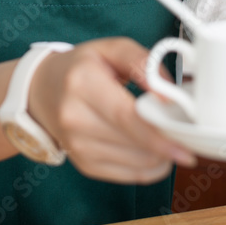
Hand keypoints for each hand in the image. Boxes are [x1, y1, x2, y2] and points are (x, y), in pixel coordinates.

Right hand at [28, 38, 196, 183]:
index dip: (158, 134)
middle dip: (167, 144)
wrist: (41, 90)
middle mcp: (75, 117)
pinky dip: (148, 166)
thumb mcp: (111, 49)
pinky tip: (152, 151)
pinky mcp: (83, 164)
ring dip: (160, 155)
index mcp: (83, 83)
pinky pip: (127, 175)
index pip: (126, 117)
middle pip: (133, 143)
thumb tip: (169, 93)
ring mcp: (76, 145)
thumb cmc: (82, 67)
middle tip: (184, 134)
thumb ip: (144, 62)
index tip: (184, 145)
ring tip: (165, 136)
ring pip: (134, 163)